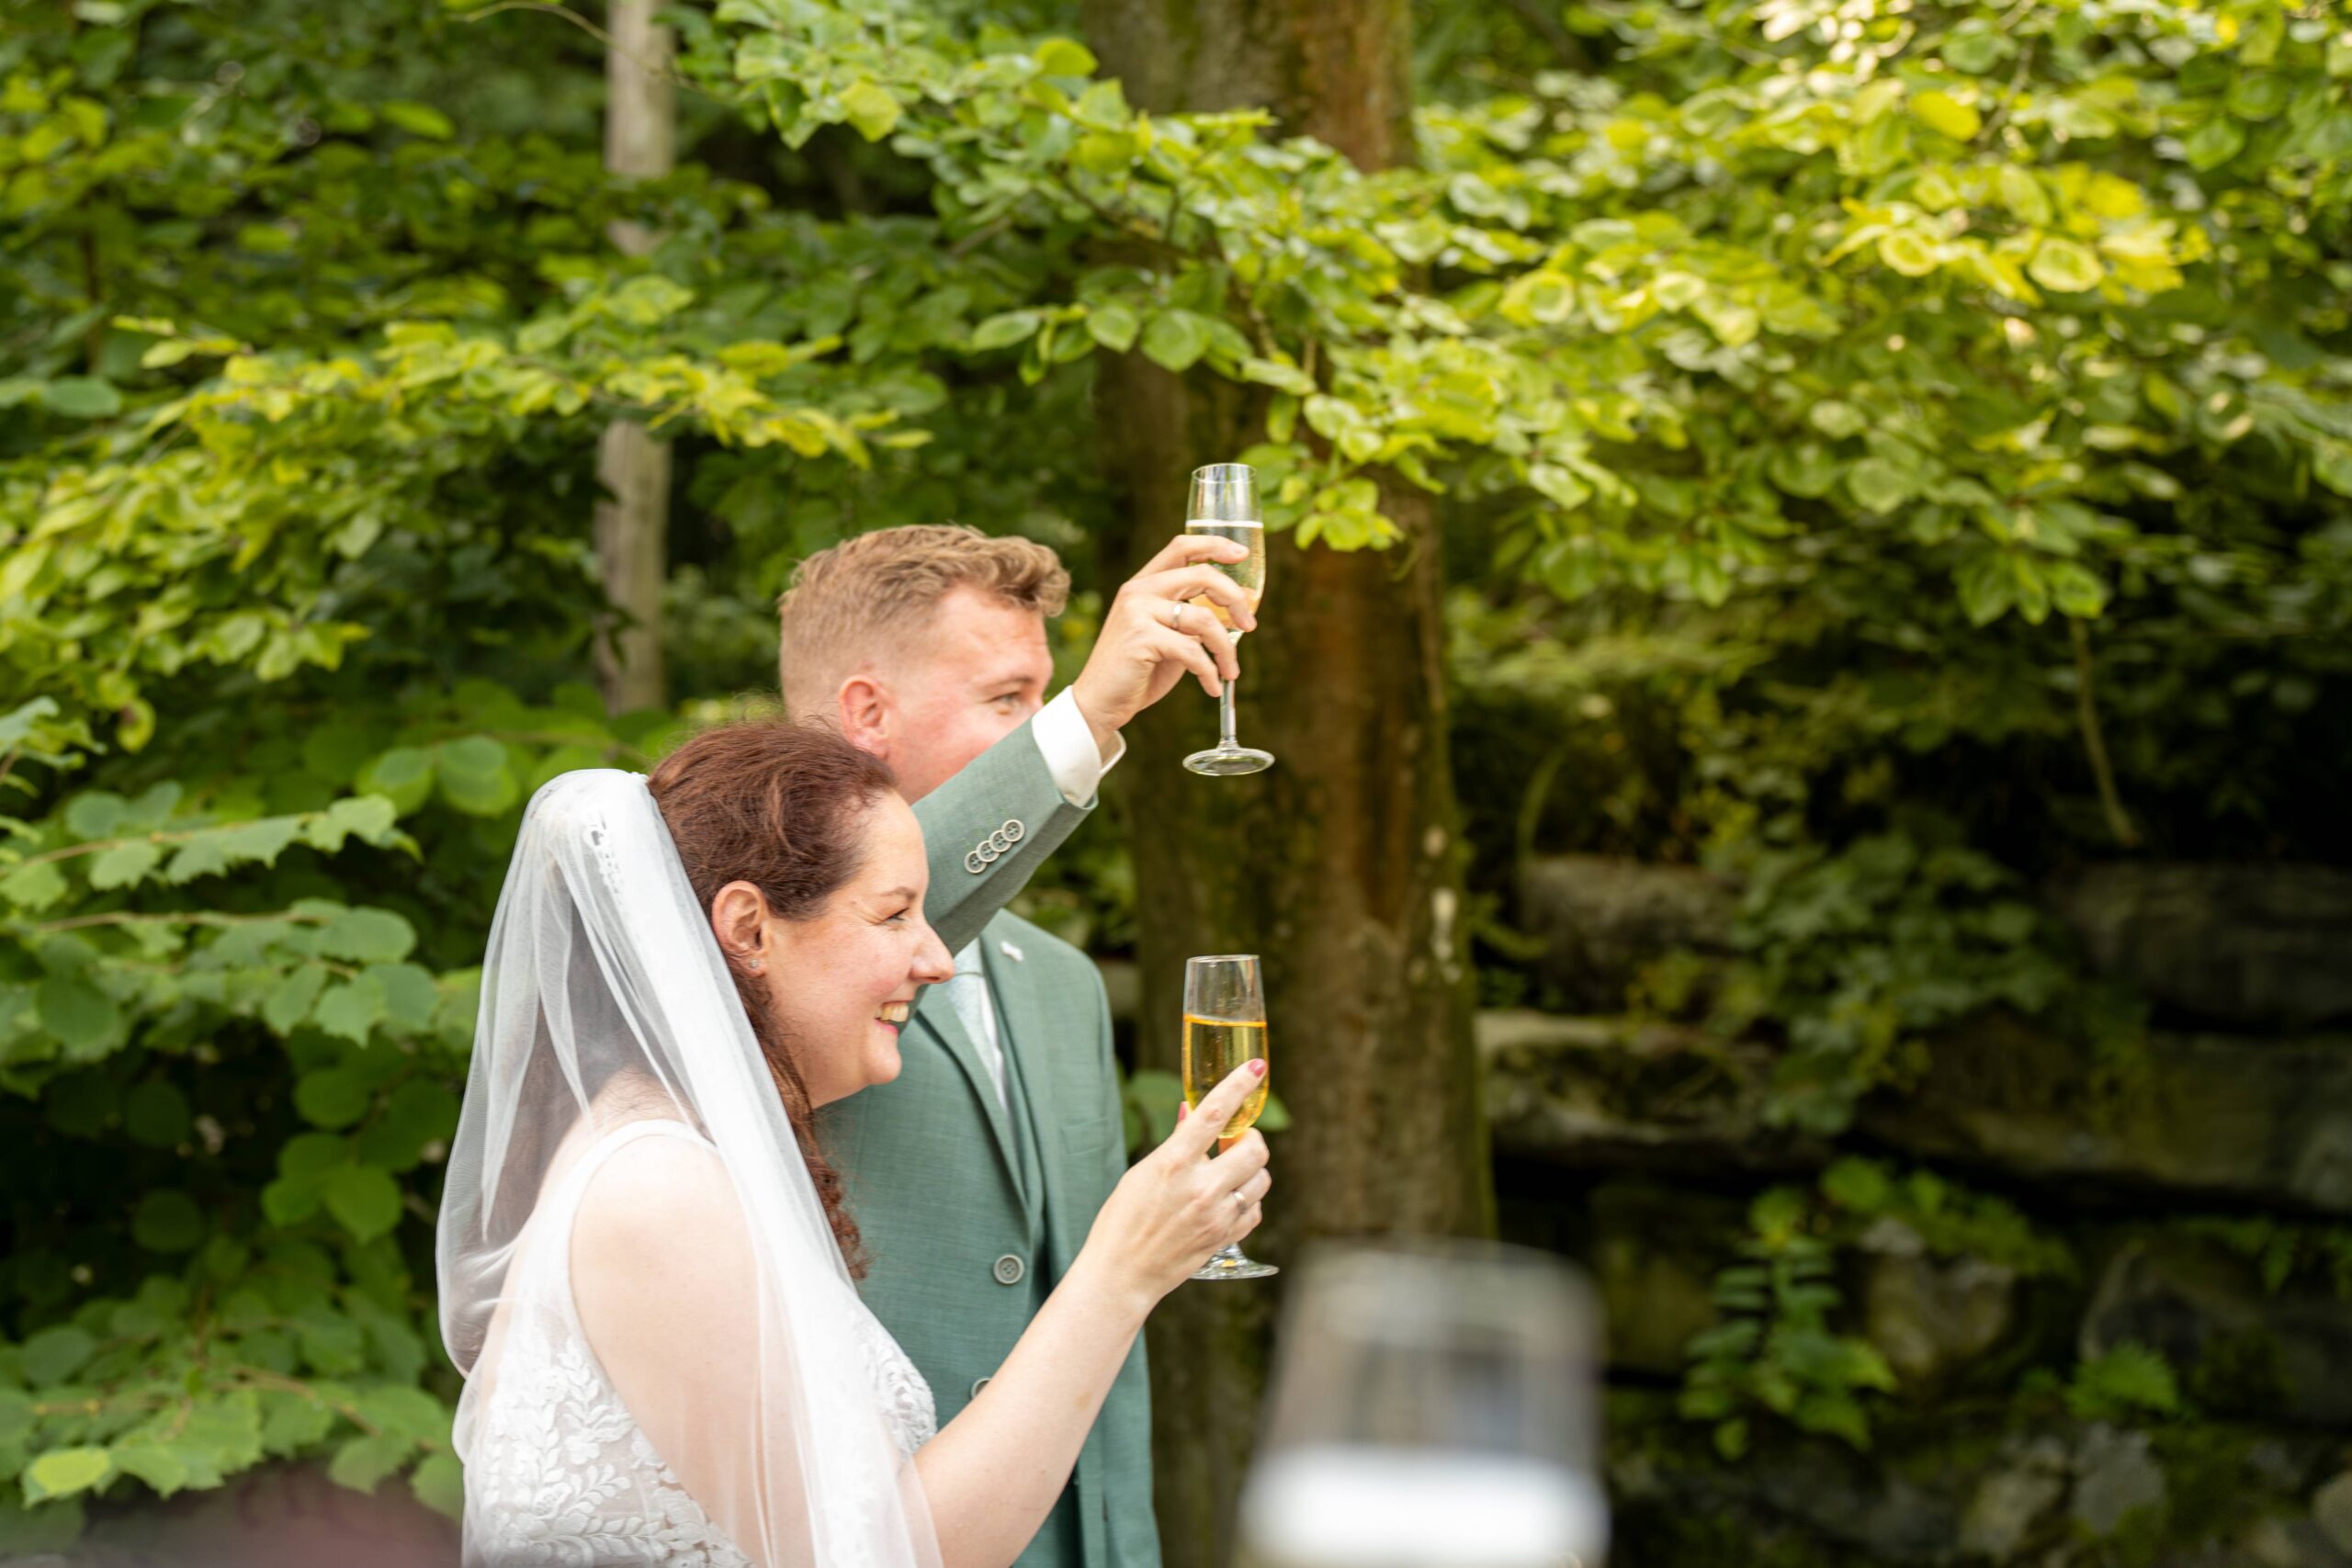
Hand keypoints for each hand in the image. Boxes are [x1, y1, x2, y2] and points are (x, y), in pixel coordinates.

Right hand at [1068, 534, 1259, 755]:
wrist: (1100, 702)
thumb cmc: (1137, 671)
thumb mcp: (1165, 634)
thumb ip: (1189, 616)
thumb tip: (1236, 610)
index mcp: (1144, 584)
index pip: (1182, 546)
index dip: (1215, 545)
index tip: (1242, 555)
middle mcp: (1139, 591)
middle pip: (1202, 575)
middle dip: (1235, 599)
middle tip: (1249, 625)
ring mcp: (1138, 612)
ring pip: (1204, 618)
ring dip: (1226, 649)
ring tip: (1230, 671)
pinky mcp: (1141, 637)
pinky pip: (1193, 650)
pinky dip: (1210, 672)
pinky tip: (1212, 687)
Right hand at [1076, 1059, 1270, 1309]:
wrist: (1122, 1273)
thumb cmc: (1123, 1219)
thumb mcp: (1142, 1172)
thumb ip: (1175, 1142)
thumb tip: (1192, 1112)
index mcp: (1173, 1163)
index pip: (1214, 1113)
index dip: (1238, 1085)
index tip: (1256, 1068)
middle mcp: (1201, 1188)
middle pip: (1255, 1149)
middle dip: (1250, 1139)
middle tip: (1235, 1140)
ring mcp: (1216, 1216)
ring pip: (1261, 1179)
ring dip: (1250, 1170)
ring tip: (1229, 1172)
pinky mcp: (1225, 1238)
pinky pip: (1255, 1210)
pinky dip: (1247, 1199)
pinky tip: (1228, 1199)